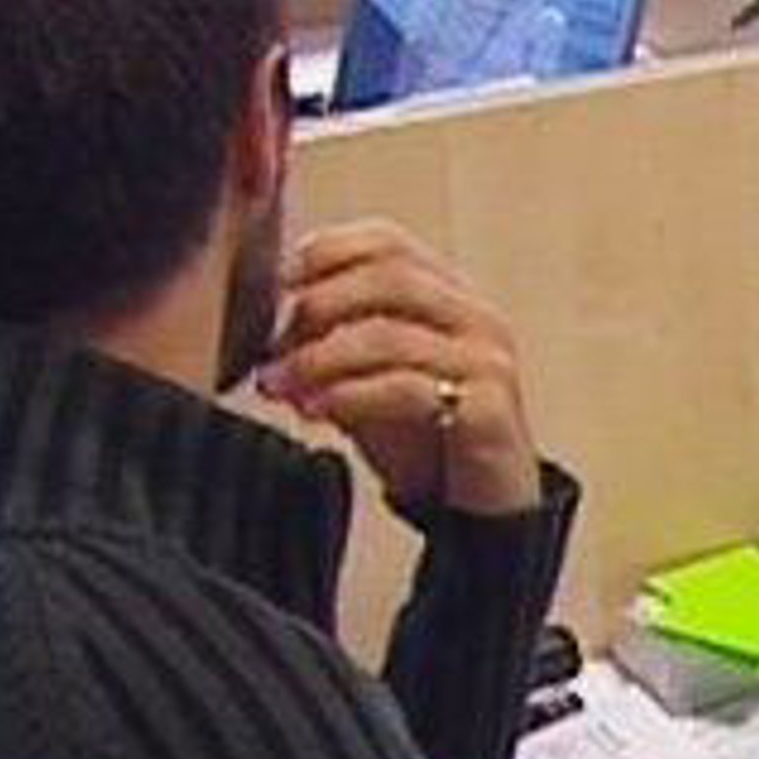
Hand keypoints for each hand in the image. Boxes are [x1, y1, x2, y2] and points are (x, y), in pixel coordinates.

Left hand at [258, 219, 539, 515]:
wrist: (486, 515)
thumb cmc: (429, 444)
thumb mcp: (371, 387)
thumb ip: (333, 353)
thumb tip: (270, 338)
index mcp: (451, 300)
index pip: (389, 243)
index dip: (328, 251)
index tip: (277, 281)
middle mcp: (477, 319)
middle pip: (388, 277)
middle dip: (318, 305)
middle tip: (271, 344)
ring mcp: (487, 361)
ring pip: (389, 334)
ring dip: (320, 358)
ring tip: (279, 384)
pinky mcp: (488, 409)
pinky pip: (405, 389)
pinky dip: (349, 396)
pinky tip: (315, 410)